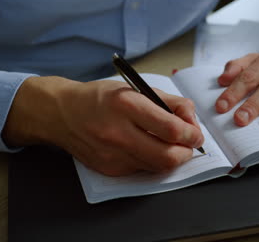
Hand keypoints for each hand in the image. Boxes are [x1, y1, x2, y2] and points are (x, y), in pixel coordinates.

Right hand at [2, 77, 203, 175]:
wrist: (61, 113)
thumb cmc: (100, 97)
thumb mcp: (136, 88)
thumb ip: (170, 102)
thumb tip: (192, 119)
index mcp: (126, 105)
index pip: (171, 129)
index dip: (192, 134)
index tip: (196, 133)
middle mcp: (117, 132)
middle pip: (168, 157)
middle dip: (187, 153)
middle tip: (189, 144)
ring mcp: (111, 155)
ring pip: (157, 167)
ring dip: (172, 158)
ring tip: (171, 144)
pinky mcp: (109, 169)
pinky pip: (142, 170)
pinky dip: (153, 161)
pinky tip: (148, 148)